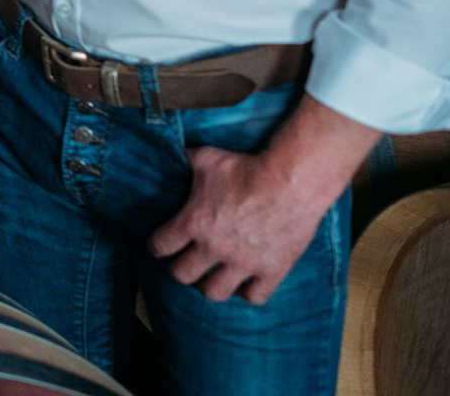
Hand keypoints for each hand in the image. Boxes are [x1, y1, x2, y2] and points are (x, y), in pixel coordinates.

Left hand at [149, 145, 340, 303]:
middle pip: (182, 275)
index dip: (157, 246)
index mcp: (194, 222)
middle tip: (185, 262)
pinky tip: (245, 283)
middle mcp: (215, 247)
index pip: (160, 246)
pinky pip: (254, 297)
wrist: (292, 181)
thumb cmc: (246, 167)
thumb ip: (185, 161)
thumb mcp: (207, 159)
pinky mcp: (272, 270)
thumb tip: (171, 154)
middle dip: (179, 269)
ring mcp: (243, 263)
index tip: (161, 245)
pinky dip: (247, 292)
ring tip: (211, 277)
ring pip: (214, 292)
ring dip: (209, 286)